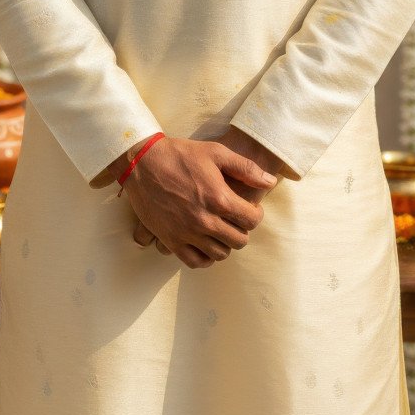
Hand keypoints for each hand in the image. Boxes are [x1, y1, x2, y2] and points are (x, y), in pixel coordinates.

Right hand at [121, 134, 277, 268]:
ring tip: (221, 229)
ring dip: (225, 243)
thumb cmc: (181, 155)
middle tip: (235, 218)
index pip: (252, 220)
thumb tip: (271, 181)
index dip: (255, 214)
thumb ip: (246, 168)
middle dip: (242, 229)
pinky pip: (196, 262)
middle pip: (239, 240)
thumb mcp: (216, 152)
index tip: (250, 208)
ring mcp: (187, 233)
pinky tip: (206, 244)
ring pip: (220, 254)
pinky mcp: (171, 241)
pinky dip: (206, 257)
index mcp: (219, 198)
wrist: (143, 163)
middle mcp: (205, 220)